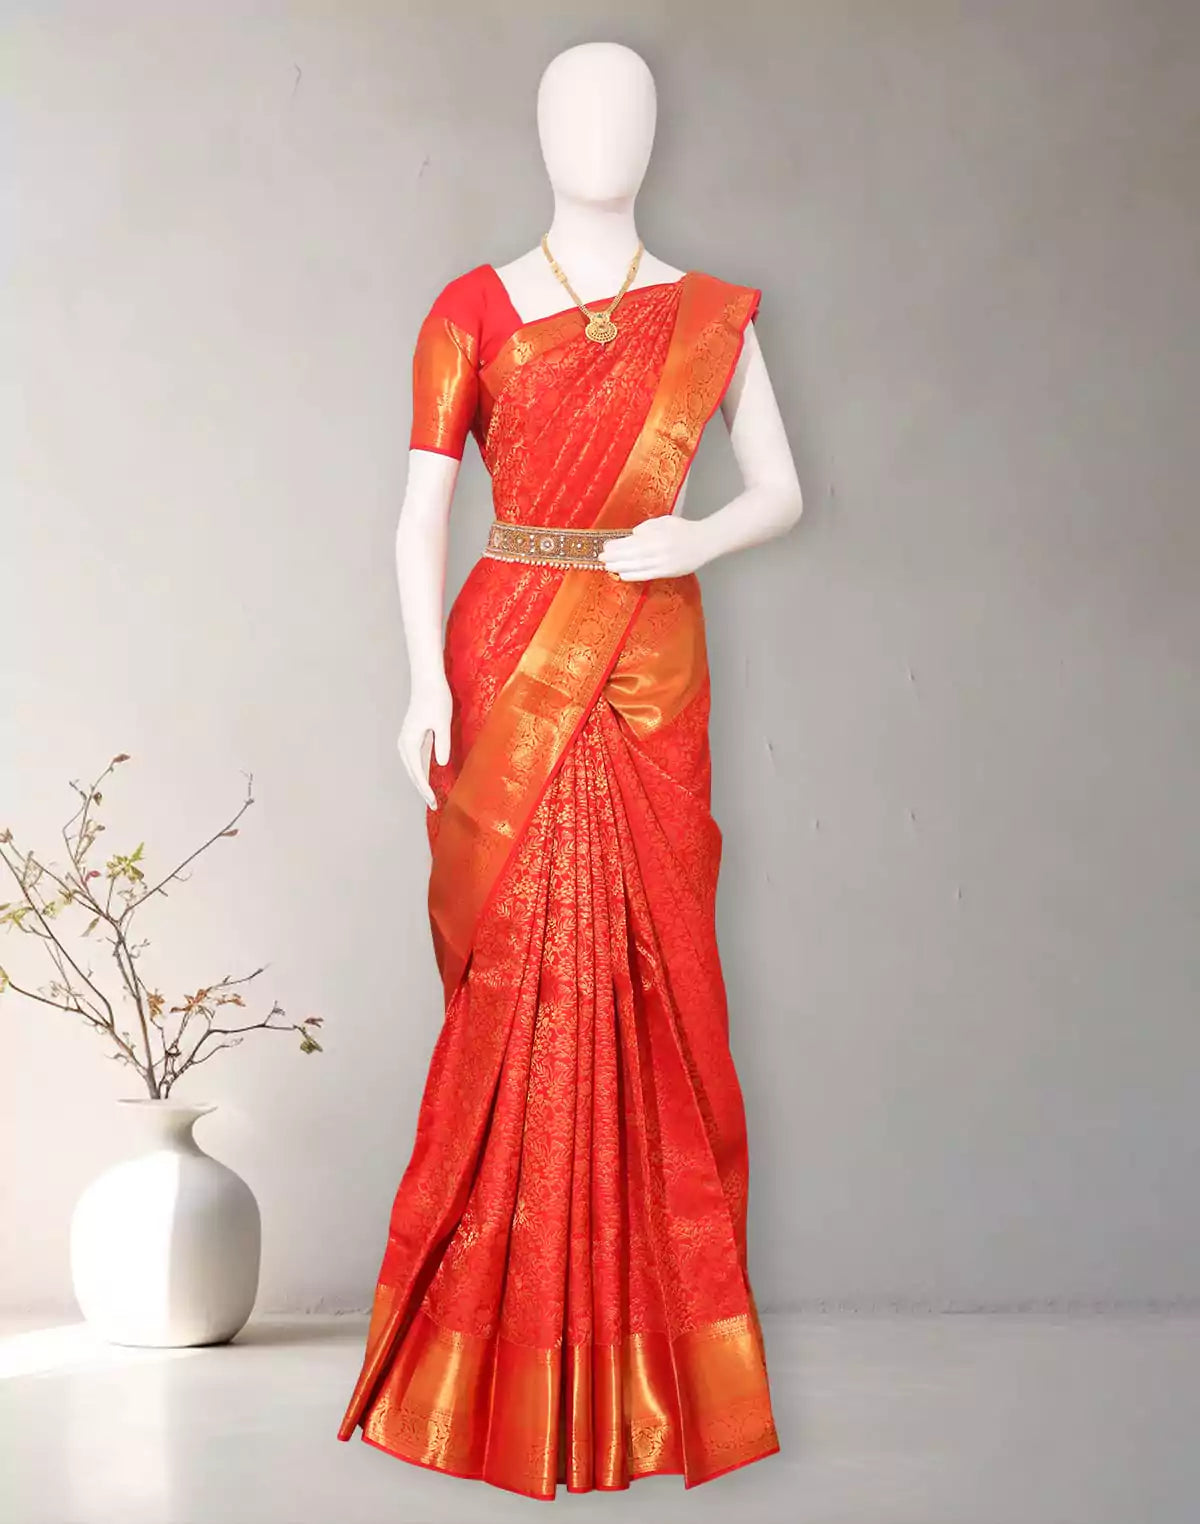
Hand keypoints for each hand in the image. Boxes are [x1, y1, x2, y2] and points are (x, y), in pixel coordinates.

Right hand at [397, 679, 451, 808]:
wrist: (427, 682)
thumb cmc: (436, 700)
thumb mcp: (442, 723)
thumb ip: (441, 743)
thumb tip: (440, 764)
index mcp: (410, 742)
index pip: (417, 772)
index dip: (425, 789)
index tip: (433, 802)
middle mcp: (404, 743)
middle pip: (412, 772)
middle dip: (422, 789)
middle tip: (434, 805)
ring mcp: (407, 739)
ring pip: (412, 766)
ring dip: (420, 781)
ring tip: (430, 795)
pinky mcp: (412, 736)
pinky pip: (415, 758)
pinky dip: (421, 770)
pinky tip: (429, 776)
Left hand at [598, 514, 713, 580]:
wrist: (705, 542)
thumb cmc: (684, 529)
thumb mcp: (664, 521)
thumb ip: (647, 527)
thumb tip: (632, 535)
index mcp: (659, 536)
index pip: (633, 542)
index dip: (618, 545)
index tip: (606, 546)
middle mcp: (660, 551)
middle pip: (632, 556)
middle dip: (615, 557)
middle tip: (601, 557)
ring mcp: (664, 563)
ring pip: (638, 567)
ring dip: (620, 567)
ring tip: (608, 566)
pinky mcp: (668, 572)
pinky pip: (647, 575)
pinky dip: (633, 576)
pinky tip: (622, 575)